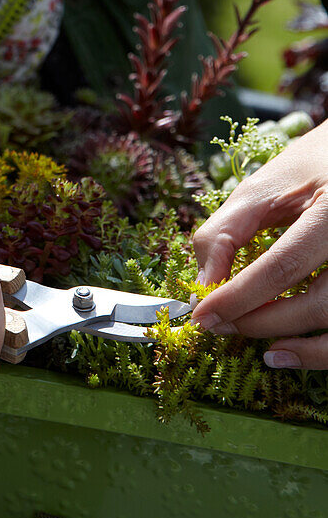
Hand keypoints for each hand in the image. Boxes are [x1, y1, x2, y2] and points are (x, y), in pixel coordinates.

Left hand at [190, 120, 327, 369]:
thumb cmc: (310, 166)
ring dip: (302, 348)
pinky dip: (322, 351)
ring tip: (262, 350)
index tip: (203, 316)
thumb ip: (226, 231)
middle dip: (263, 322)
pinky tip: (292, 351)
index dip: (239, 297)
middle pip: (319, 304)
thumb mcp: (264, 186)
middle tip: (221, 327)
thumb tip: (202, 285)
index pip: (284, 266)